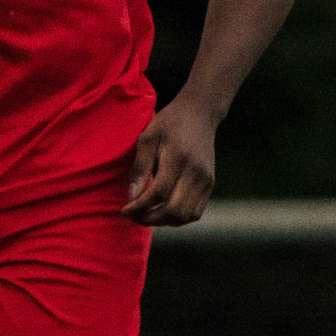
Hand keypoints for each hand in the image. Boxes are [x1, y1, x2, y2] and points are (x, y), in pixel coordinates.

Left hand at [122, 96, 218, 227]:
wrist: (199, 114)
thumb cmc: (169, 123)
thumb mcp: (147, 138)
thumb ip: (140, 168)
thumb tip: (131, 198)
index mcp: (178, 159)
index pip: (159, 194)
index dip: (140, 207)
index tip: (125, 210)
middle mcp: (196, 173)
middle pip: (174, 210)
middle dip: (150, 219)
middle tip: (133, 216)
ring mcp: (206, 180)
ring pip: (186, 216)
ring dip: (164, 221)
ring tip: (146, 215)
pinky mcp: (210, 184)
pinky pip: (195, 212)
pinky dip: (177, 218)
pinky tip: (162, 210)